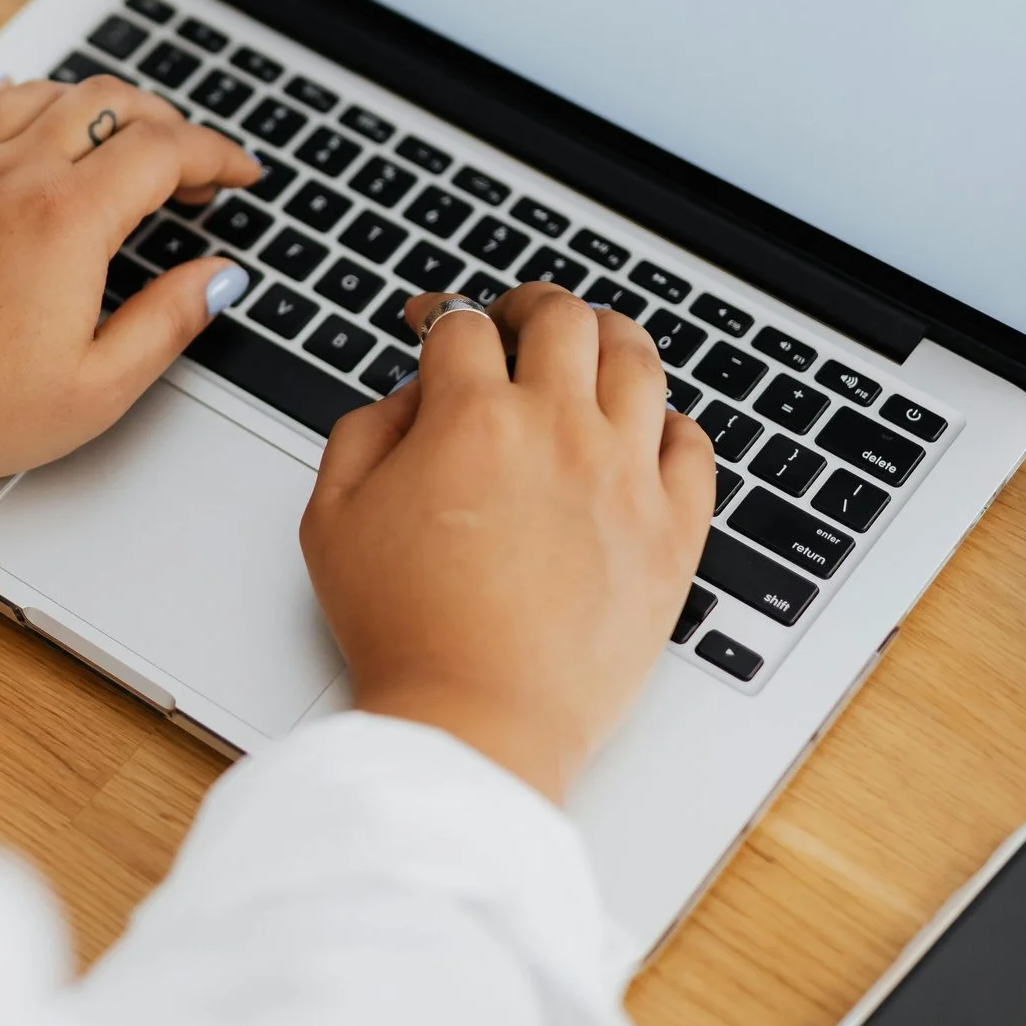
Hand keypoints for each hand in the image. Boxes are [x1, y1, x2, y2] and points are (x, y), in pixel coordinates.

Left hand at [0, 75, 262, 483]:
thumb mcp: (94, 388)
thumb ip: (168, 323)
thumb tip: (218, 278)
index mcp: (69, 218)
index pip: (166, 150)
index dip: (217, 154)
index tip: (239, 173)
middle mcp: (14, 172)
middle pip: (109, 102)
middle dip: (165, 123)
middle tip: (186, 167)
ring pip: (42, 92)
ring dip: (93, 106)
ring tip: (115, 142)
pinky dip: (14, 99)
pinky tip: (23, 113)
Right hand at [300, 284, 714, 801]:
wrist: (476, 719)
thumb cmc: (402, 629)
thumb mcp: (331, 516)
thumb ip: (363, 430)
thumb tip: (410, 395)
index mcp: (472, 418)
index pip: (464, 325)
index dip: (440, 314)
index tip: (433, 327)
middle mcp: (560, 430)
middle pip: (564, 317)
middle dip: (529, 305)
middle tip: (514, 319)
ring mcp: (627, 478)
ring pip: (639, 359)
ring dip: (607, 338)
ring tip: (588, 348)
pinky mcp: (673, 533)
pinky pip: (693, 445)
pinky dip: (668, 422)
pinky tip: (642, 430)